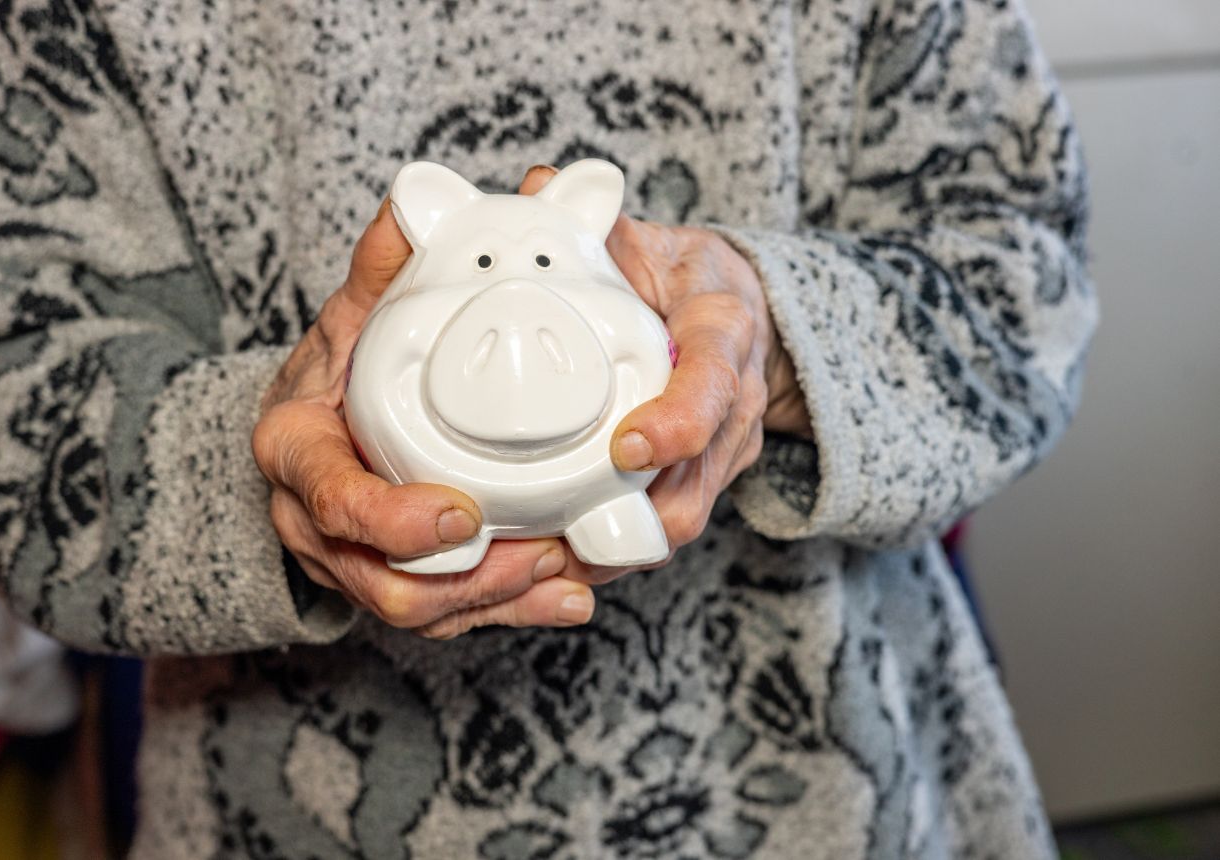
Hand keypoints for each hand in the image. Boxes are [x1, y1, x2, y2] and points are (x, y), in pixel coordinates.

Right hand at [252, 199, 595, 637]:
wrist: (327, 413)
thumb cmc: (344, 360)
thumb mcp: (358, 306)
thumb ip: (388, 261)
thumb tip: (418, 197)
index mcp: (297, 449)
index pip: (332, 498)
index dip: (394, 519)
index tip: (463, 512)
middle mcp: (313, 519)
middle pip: (380, 579)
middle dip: (465, 578)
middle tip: (540, 549)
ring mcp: (351, 559)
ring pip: (417, 609)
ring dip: (494, 600)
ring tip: (563, 574)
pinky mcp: (393, 580)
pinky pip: (445, 613)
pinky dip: (505, 610)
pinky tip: (563, 597)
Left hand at [515, 166, 808, 586]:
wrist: (734, 315)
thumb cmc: (682, 277)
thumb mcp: (651, 240)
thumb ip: (597, 223)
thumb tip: (538, 187)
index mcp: (726, 331)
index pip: (717, 380)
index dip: (680, 420)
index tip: (630, 447)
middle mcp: (735, 402)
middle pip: (701, 476)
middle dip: (639, 516)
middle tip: (565, 536)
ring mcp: (724, 449)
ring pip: (682, 516)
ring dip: (621, 547)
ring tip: (552, 562)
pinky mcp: (703, 479)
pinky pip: (664, 525)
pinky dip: (618, 549)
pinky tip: (562, 559)